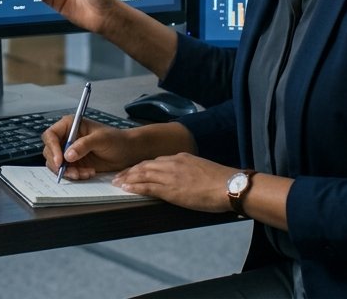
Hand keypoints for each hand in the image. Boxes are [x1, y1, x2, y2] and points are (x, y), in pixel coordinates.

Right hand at [42, 115, 145, 179]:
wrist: (126, 152)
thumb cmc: (116, 139)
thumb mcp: (101, 139)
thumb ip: (84, 145)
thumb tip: (67, 155)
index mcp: (70, 125)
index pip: (51, 135)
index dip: (52, 148)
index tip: (59, 161)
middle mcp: (66, 138)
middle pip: (49, 151)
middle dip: (59, 164)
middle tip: (73, 172)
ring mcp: (69, 152)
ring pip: (56, 164)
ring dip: (68, 172)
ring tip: (85, 173)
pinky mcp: (74, 163)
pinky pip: (67, 172)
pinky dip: (75, 175)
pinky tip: (88, 173)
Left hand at [113, 154, 238, 212]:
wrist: (229, 185)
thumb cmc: (221, 181)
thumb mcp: (202, 169)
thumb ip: (190, 170)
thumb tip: (185, 178)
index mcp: (181, 158)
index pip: (156, 161)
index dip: (142, 166)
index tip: (133, 170)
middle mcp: (172, 163)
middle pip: (145, 165)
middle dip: (130, 171)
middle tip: (118, 175)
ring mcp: (170, 176)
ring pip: (142, 174)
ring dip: (128, 178)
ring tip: (117, 182)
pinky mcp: (170, 189)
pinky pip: (147, 187)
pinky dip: (134, 187)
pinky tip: (125, 189)